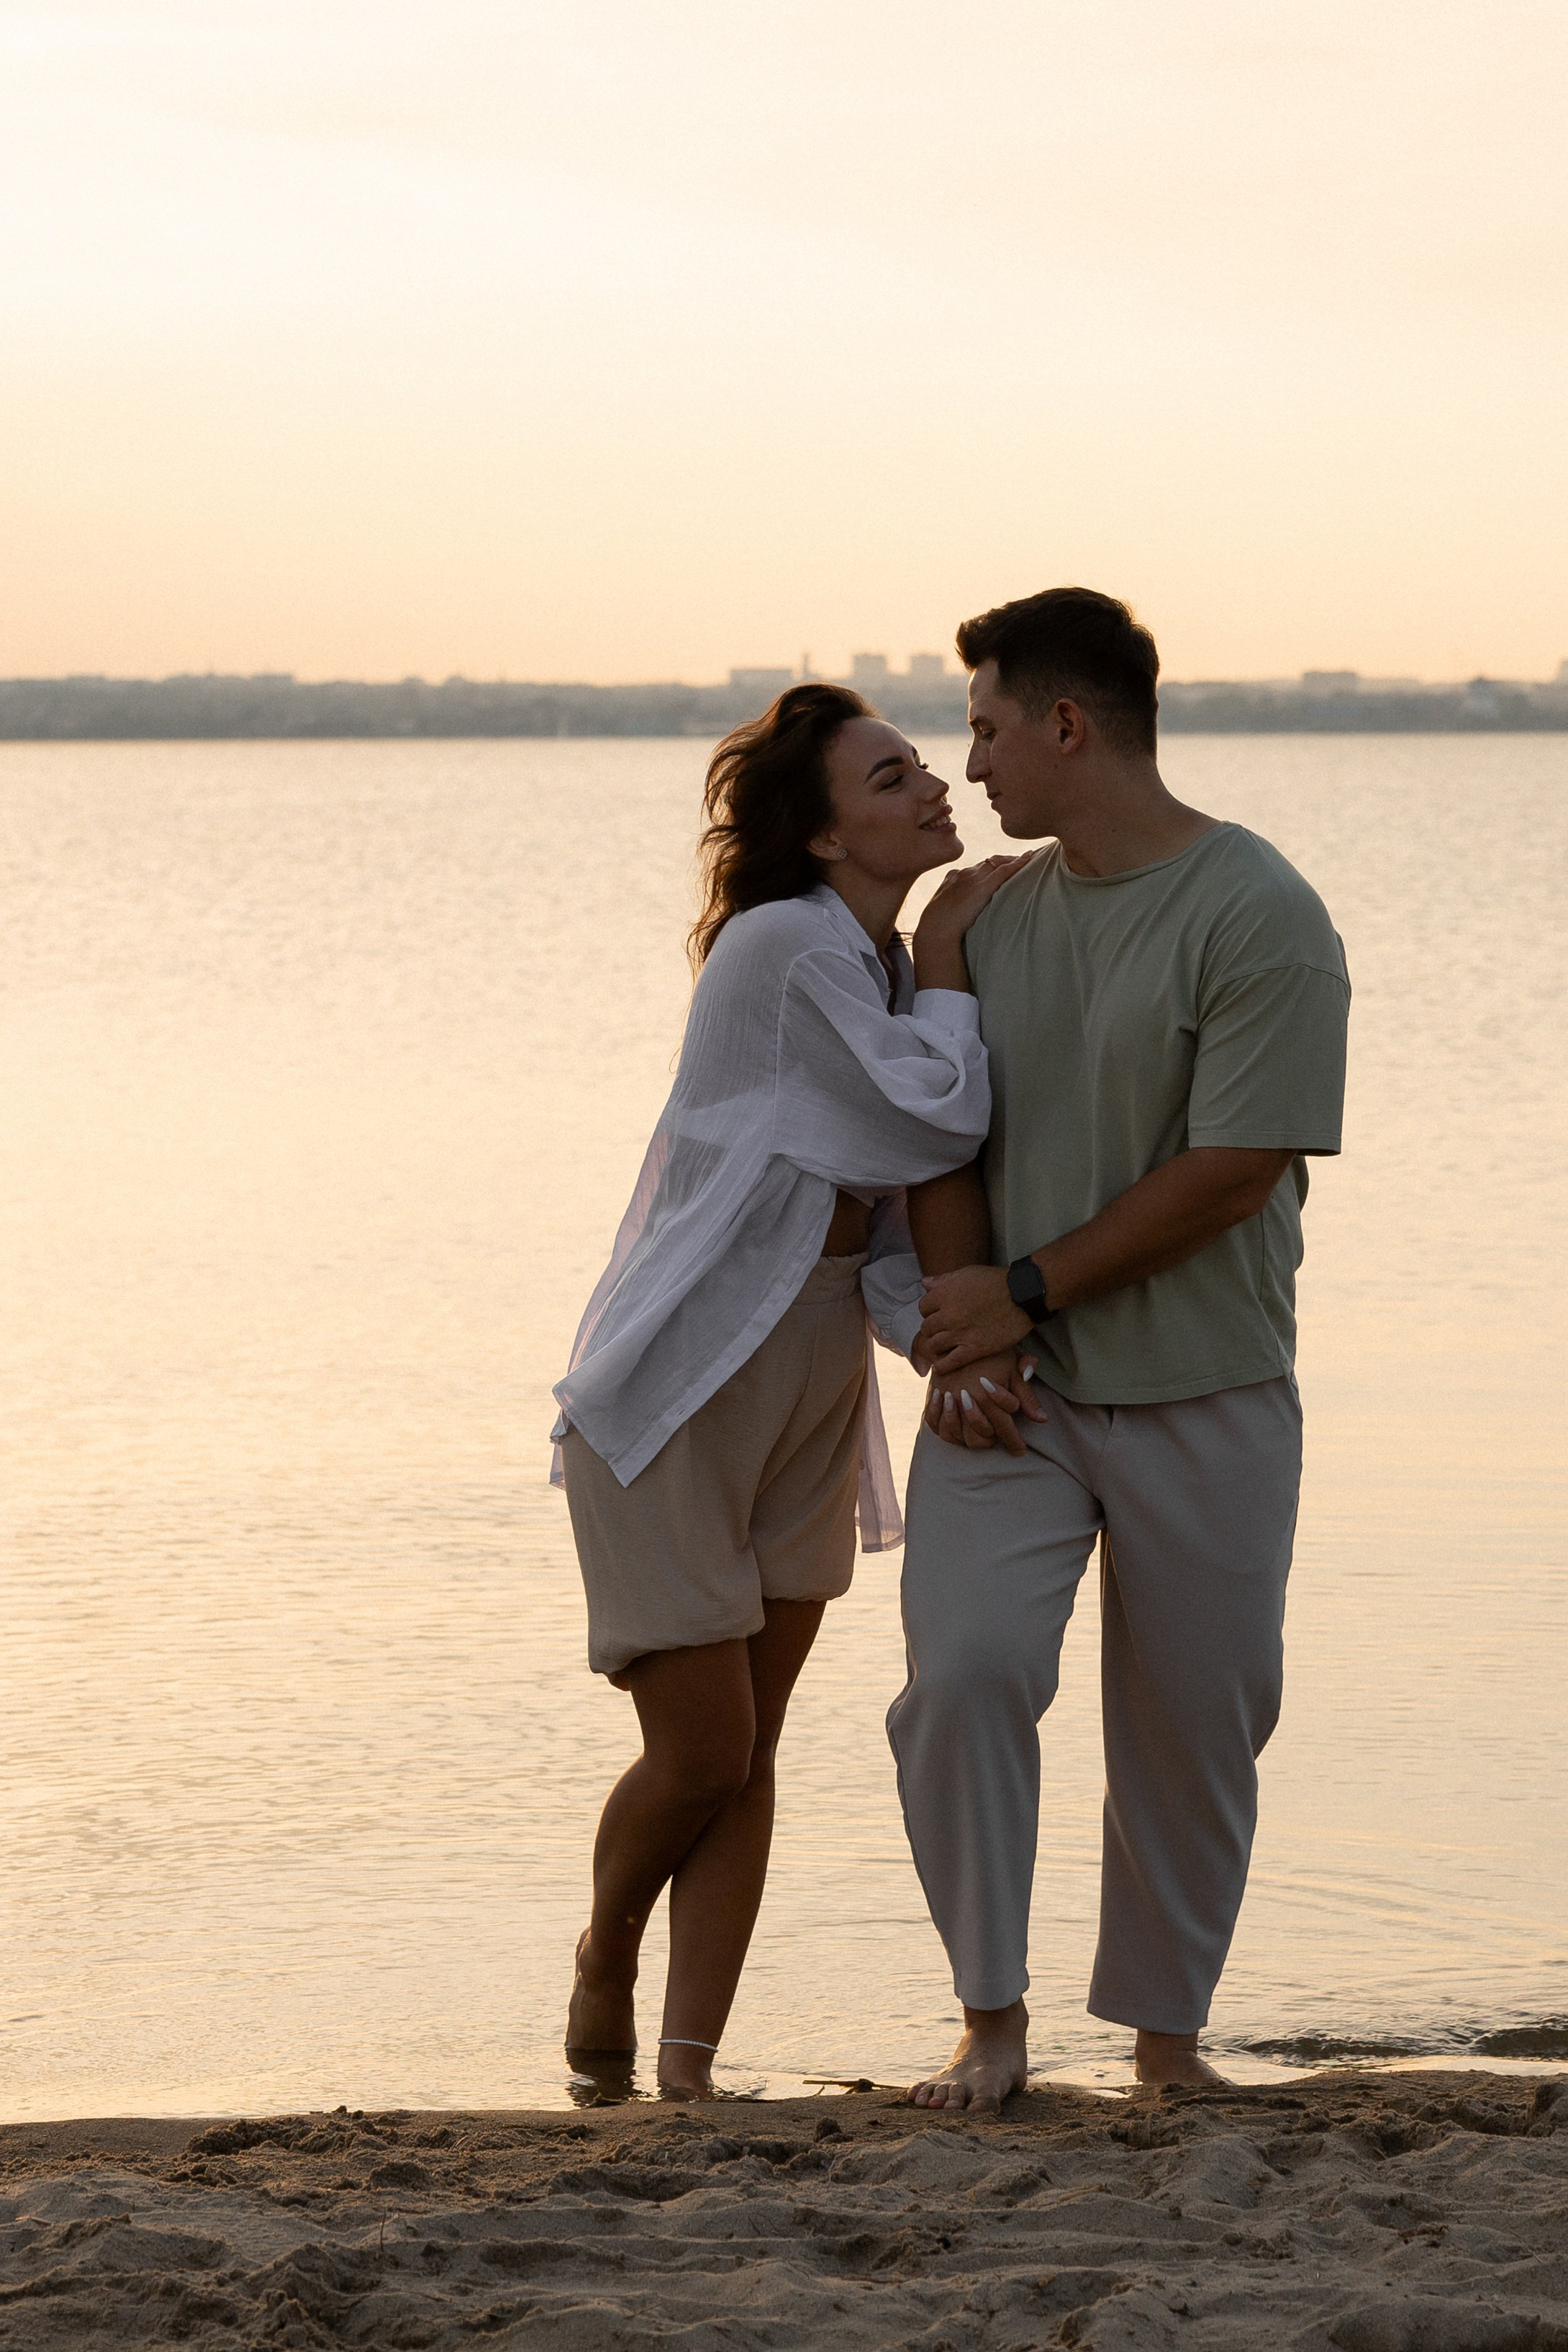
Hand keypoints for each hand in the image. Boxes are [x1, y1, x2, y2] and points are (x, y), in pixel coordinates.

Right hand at [913, 853, 1032, 949]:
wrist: (936, 929)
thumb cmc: (937, 927)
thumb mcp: (943, 912)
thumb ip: (954, 908)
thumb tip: (962, 915)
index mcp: (953, 878)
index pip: (977, 868)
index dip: (991, 866)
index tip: (1001, 867)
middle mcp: (964, 873)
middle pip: (989, 862)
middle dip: (1004, 860)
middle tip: (1020, 860)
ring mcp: (974, 878)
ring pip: (998, 862)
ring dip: (1013, 860)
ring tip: (1029, 858)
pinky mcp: (983, 886)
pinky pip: (1004, 870)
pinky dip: (1018, 863)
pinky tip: (1029, 858)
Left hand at [919, 1263, 1031, 1373]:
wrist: (1023, 1294)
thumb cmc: (996, 1281)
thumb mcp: (967, 1273)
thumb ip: (943, 1280)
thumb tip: (924, 1284)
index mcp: (946, 1294)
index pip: (923, 1308)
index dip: (930, 1311)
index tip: (937, 1315)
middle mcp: (950, 1314)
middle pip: (927, 1328)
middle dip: (932, 1330)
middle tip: (940, 1332)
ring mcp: (962, 1333)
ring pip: (934, 1346)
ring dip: (936, 1347)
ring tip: (942, 1347)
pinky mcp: (976, 1349)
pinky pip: (951, 1362)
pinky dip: (942, 1367)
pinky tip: (940, 1367)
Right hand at [924, 1350, 1048, 1454]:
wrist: (959, 1334)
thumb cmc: (991, 1352)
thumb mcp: (1013, 1369)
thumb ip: (1026, 1395)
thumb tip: (1042, 1419)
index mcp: (987, 1394)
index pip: (1004, 1426)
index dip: (1014, 1441)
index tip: (1019, 1450)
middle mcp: (967, 1400)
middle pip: (983, 1435)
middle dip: (997, 1442)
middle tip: (1008, 1446)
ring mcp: (949, 1400)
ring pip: (962, 1436)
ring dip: (976, 1440)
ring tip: (988, 1439)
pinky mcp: (936, 1397)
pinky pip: (940, 1428)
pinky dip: (951, 1434)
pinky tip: (964, 1432)